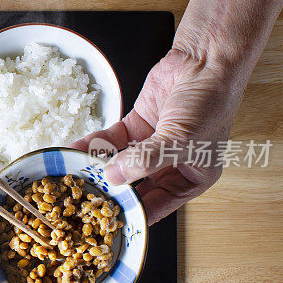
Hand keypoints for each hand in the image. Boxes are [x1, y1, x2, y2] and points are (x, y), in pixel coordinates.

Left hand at [71, 48, 245, 223]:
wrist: (205, 59)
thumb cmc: (209, 103)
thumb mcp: (180, 139)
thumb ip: (146, 160)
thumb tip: (114, 177)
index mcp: (192, 178)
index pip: (157, 206)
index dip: (132, 214)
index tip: (105, 223)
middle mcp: (171, 165)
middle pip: (134, 187)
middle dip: (110, 191)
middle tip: (81, 201)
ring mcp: (151, 145)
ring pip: (119, 163)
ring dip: (97, 168)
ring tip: (73, 175)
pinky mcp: (136, 125)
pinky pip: (111, 141)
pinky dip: (94, 145)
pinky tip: (76, 150)